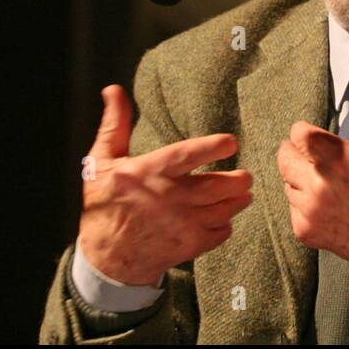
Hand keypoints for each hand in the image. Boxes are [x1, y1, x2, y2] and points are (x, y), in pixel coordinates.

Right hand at [78, 84, 252, 285]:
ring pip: (224, 209)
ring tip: (243, 193)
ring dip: (238, 200)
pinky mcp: (188, 246)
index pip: (187, 155)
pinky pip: (220, 232)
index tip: (231, 142)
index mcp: (149, 172)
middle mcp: (169, 198)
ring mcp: (181, 224)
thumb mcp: (102, 161)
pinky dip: (226, 224)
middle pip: (217, 186)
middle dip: (238, 180)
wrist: (104, 258)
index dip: (213, 147)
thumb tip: (113, 89)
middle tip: (246, 176)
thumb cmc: (104, 203)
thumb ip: (115, 125)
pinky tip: (223, 216)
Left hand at [277, 78, 348, 292]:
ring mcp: (308, 210)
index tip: (321, 138)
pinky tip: (329, 205)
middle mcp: (319, 185)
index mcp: (342, 160)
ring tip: (328, 184)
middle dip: (299, 151)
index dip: (308, 132)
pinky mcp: (303, 230)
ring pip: (285, 179)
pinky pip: (291, 204)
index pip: (298, 132)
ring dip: (300, 177)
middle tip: (321, 159)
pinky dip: (304, 201)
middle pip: (284, 154)